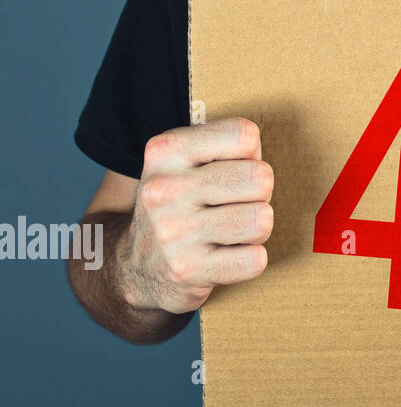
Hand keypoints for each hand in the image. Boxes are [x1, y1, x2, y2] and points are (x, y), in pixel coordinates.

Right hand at [118, 117, 273, 313]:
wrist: (132, 269)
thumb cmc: (178, 207)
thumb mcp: (184, 163)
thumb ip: (226, 147)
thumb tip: (260, 155)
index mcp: (165, 152)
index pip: (244, 136)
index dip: (251, 156)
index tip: (229, 172)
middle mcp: (164, 189)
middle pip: (261, 178)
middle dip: (258, 196)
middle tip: (232, 207)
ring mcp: (173, 231)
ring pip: (262, 219)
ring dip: (254, 231)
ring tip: (228, 233)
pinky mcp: (187, 270)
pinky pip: (255, 259)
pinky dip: (249, 261)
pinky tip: (223, 258)